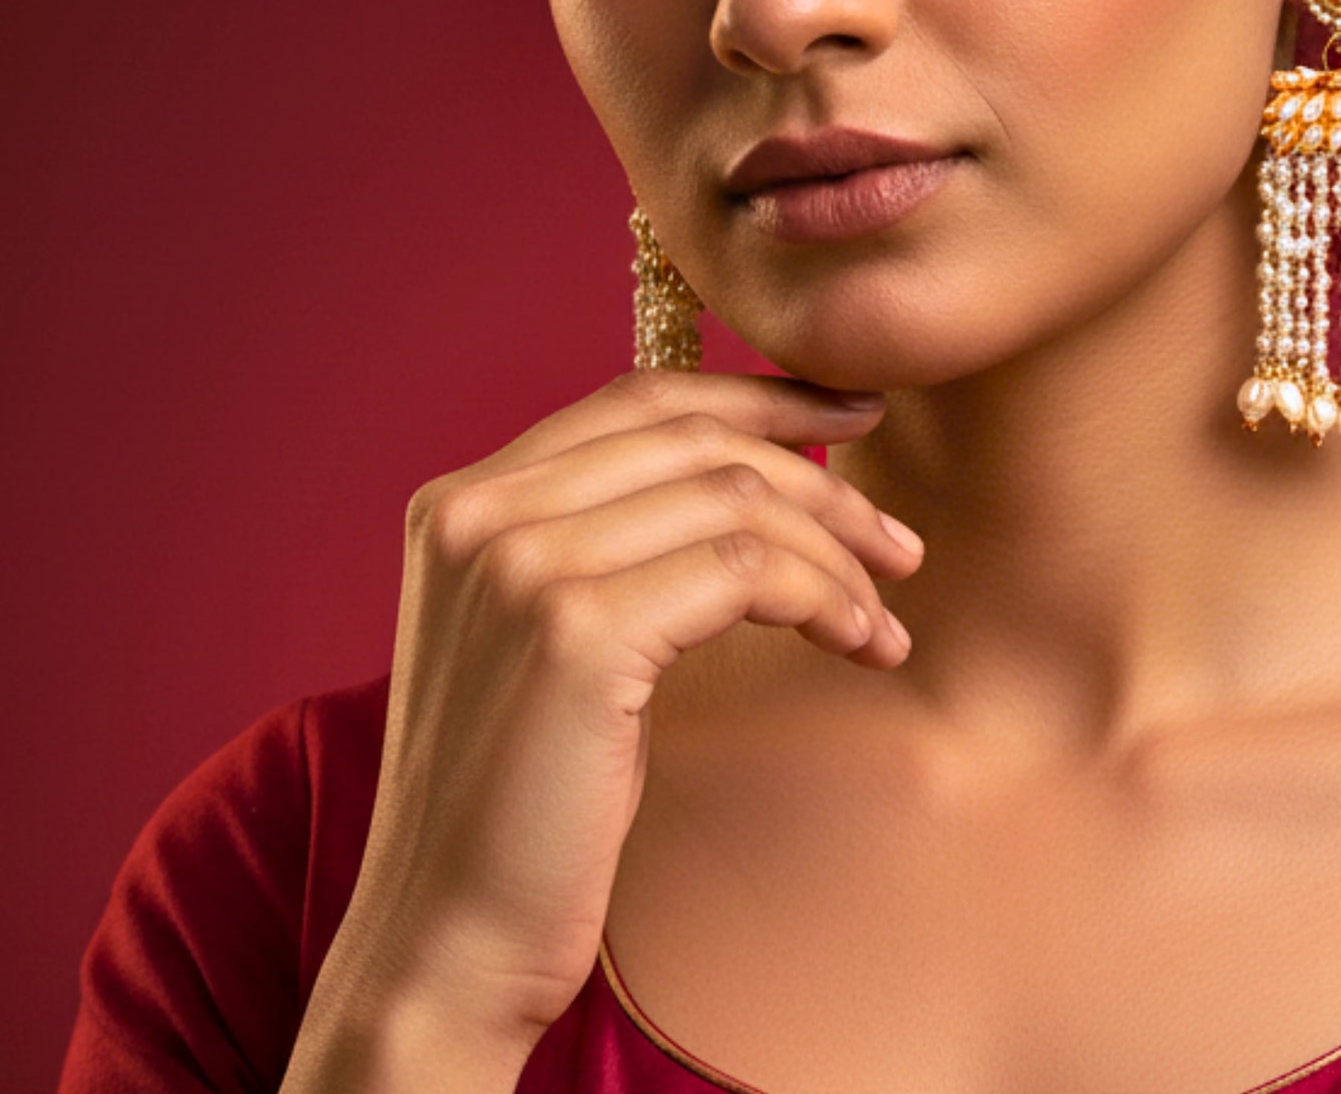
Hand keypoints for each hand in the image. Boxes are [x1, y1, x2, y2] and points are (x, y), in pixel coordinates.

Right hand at [297, 369, 917, 1077]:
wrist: (442, 944)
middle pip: (694, 439)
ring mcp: (521, 565)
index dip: (759, 396)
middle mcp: (481, 513)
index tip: (853, 415)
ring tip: (885, 616)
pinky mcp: (573, 632)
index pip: (639, 398)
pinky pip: (744, 572)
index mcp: (465, 503)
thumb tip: (750, 480)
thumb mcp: (546, 640)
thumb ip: (605, 545)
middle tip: (898, 541)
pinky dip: (822, 596)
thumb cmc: (518, 804)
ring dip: (835, 553)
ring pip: (733, 500)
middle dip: (818, 476)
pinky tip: (858, 644)